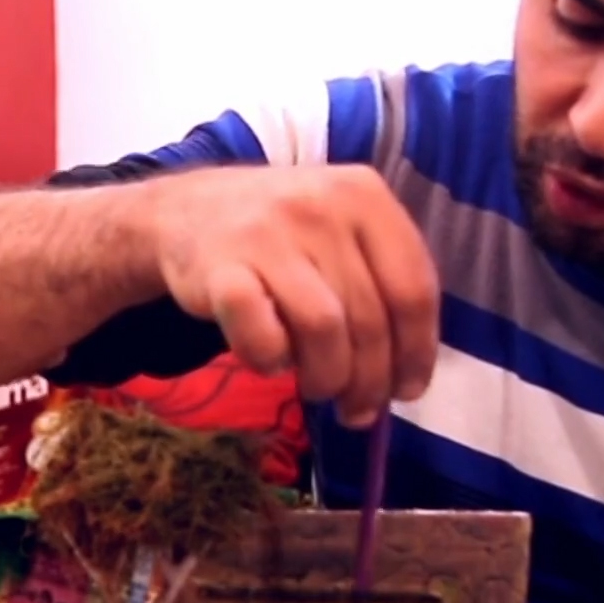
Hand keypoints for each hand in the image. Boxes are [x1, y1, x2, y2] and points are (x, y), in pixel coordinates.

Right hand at [148, 165, 439, 426]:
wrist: (186, 212)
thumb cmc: (282, 234)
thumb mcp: (342, 232)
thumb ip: (380, 284)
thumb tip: (408, 376)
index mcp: (365, 193)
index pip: (414, 288)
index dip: (417, 352)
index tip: (407, 390)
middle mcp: (321, 205)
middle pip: (370, 319)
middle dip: (370, 381)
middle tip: (357, 408)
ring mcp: (268, 233)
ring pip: (325, 330)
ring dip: (326, 377)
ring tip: (317, 387)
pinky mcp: (221, 266)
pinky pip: (263, 335)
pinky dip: (271, 361)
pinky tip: (271, 363)